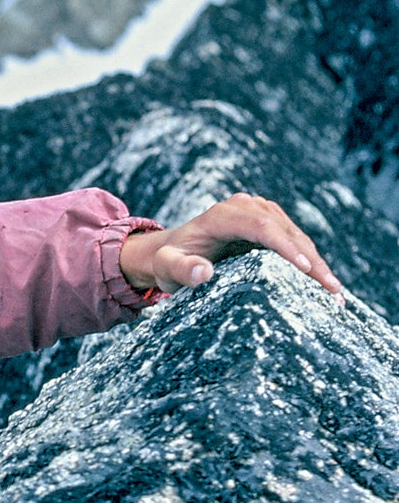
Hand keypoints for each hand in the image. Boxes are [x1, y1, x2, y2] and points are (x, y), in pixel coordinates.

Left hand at [118, 192, 342, 297]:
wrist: (171, 250)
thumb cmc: (168, 260)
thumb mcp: (167, 266)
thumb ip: (181, 269)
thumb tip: (203, 273)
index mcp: (224, 214)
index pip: (262, 227)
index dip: (285, 247)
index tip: (305, 269)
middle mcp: (247, 208)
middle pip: (287, 232)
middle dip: (311, 262)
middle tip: (331, 291)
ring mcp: (262, 214)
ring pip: (297, 238)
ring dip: (318, 265)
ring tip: (335, 295)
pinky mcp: (271, 225)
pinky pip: (296, 243)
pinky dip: (311, 264)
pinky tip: (326, 287)